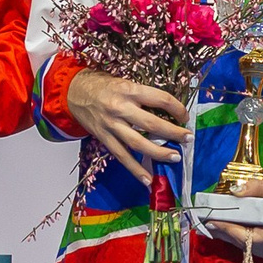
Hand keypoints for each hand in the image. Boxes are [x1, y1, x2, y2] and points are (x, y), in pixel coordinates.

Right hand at [65, 69, 190, 183]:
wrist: (73, 92)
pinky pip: (122, 156)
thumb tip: (169, 111)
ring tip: (175, 157)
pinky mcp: (104, 138)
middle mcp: (121, 108)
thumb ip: (144, 95)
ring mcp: (111, 125)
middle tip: (188, 138)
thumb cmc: (103, 86)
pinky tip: (148, 179)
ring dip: (159, 152)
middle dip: (173, 133)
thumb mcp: (125, 82)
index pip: (160, 99)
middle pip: (152, 124)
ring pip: (139, 143)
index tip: (185, 116)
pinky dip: (135, 170)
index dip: (177, 108)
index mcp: (129, 90)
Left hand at [211, 178, 262, 262]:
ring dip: (232, 237)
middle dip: (224, 233)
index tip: (210, 221)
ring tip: (216, 227)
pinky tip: (232, 231)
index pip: (244, 236)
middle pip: (243, 244)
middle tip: (207, 224)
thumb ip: (255, 188)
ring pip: (248, 248)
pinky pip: (255, 248)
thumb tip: (234, 190)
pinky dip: (243, 240)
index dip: (226, 228)